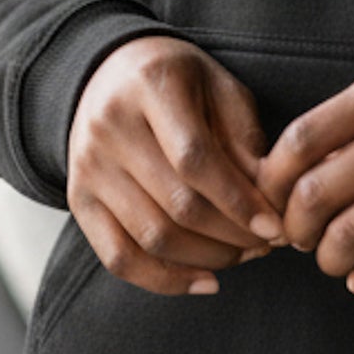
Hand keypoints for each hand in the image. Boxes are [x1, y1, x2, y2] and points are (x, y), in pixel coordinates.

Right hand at [66, 35, 289, 295]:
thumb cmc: (177, 79)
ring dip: (207, 258)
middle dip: (231, 235)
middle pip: (175, 203)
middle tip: (268, 244)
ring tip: (244, 256)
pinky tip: (206, 281)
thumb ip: (243, 136)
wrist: (108, 73)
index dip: (237, 199)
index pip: (195, 158)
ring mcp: (88, 167)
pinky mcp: (78, 201)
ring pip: (151, 237)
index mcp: (151, 85)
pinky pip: (119, 258)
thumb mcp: (217, 85)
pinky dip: (165, 280)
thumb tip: (269, 199)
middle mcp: (111, 126)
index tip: (274, 226)